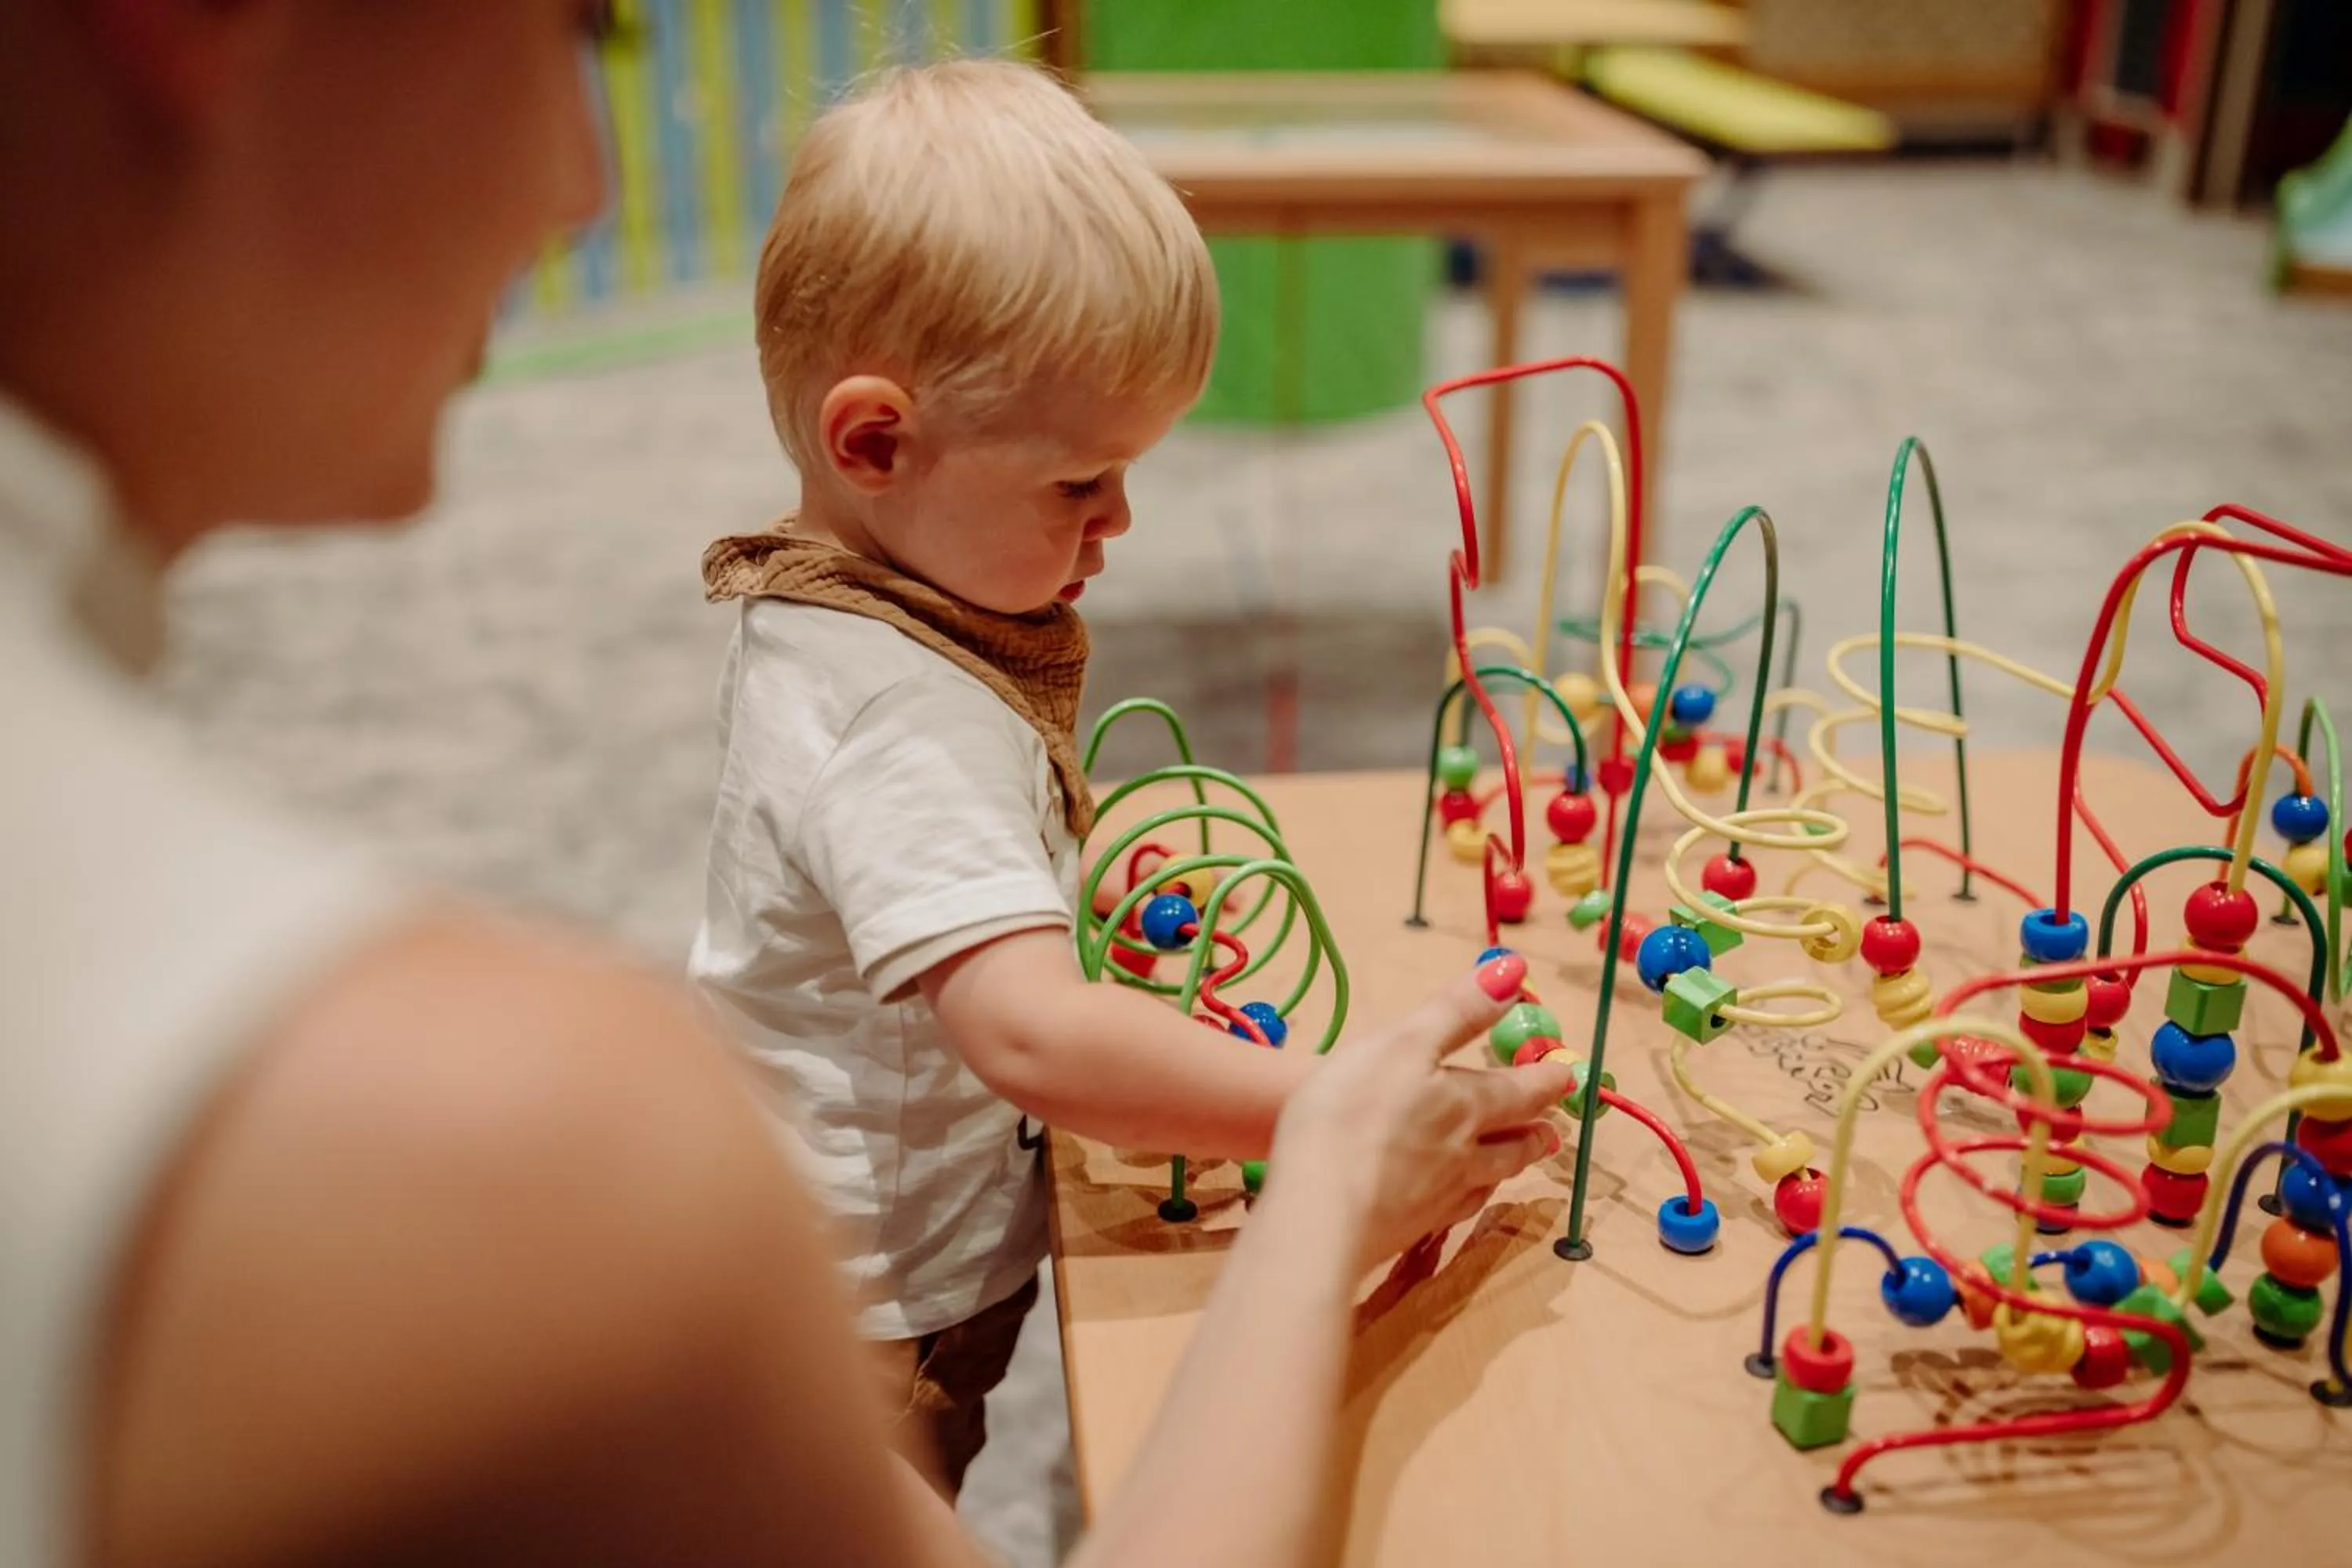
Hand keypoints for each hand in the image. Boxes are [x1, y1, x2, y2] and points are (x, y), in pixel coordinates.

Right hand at [1261, 955, 1574, 1271]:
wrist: (1319, 1210)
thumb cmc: (1352, 1113)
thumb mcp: (1404, 1043)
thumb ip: (1458, 1010)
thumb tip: (1516, 971)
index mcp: (1465, 1106)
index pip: (1518, 1091)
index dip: (1545, 1081)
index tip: (1568, 1077)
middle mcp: (1464, 1155)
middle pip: (1510, 1142)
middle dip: (1535, 1131)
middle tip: (1555, 1131)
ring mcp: (1438, 1199)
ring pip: (1487, 1179)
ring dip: (1510, 1166)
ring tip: (1522, 1162)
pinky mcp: (1407, 1229)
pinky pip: (1454, 1213)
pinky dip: (1469, 1200)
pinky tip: (1460, 1202)